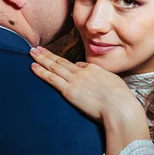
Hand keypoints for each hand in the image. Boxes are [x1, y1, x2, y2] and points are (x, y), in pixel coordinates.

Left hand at [30, 46, 149, 154]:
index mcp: (94, 69)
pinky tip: (33, 67)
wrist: (119, 106)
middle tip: (37, 48)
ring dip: (41, 59)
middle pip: (62, 61)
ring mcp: (74, 80)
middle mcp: (82, 71)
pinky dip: (41, 71)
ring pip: (54, 66)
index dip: (67, 64)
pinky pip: (51, 78)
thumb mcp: (114, 83)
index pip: (78, 65)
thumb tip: (98, 82)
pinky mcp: (69, 90)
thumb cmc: (121, 99)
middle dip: (48, 54)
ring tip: (32, 52)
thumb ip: (104, 81)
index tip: (58, 62)